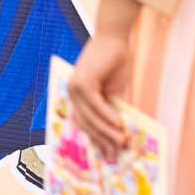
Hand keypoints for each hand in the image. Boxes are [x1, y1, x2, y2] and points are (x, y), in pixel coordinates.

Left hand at [66, 29, 136, 159]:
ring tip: (122, 141)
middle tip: (117, 154)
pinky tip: (119, 124)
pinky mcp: (82, 81)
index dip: (97, 141)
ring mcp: (75, 88)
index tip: (110, 155)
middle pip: (86, 124)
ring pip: (90, 117)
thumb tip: (122, 134)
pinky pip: (95, 104)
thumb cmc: (114, 64)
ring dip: (106, 131)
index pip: (85, 125)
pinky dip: (107, 115)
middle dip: (102, 141)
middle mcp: (72, 94)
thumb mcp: (116, 94)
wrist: (114, 39)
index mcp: (77, 99)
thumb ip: (115, 113)